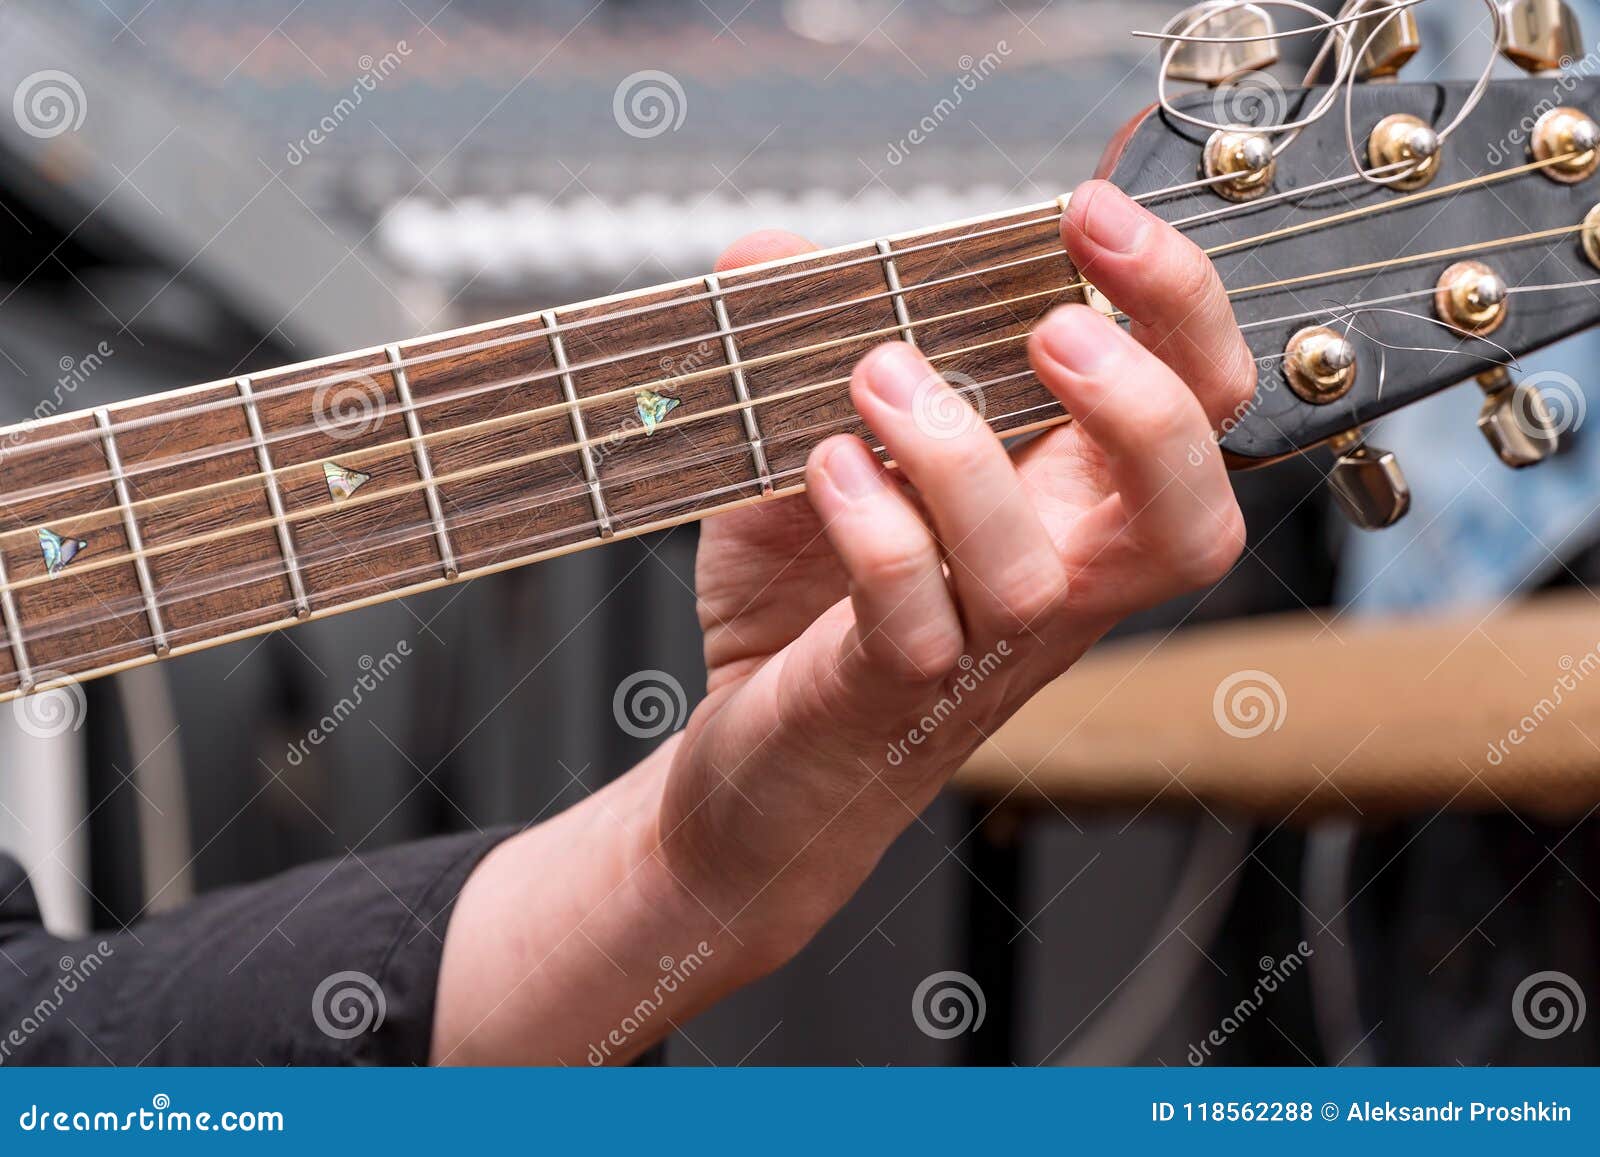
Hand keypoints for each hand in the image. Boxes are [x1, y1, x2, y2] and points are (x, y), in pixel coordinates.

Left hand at [431, 181, 1253, 1063]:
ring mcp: (978, 648)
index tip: (1089, 215)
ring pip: (1042, 571)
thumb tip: (771, 250)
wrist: (751, 765)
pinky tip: (825, 469)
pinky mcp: (891, 695)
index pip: (1189, 405)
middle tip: (1051, 327)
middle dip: (1146, 398)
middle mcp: (1049, 580)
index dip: (1176, 305)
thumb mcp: (802, 456)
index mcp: (1061, 504)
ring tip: (878, 377)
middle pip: (1188, 510)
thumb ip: (802, 351)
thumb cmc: (801, 615)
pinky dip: (878, 534)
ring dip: (961, 454)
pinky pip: (919, 622)